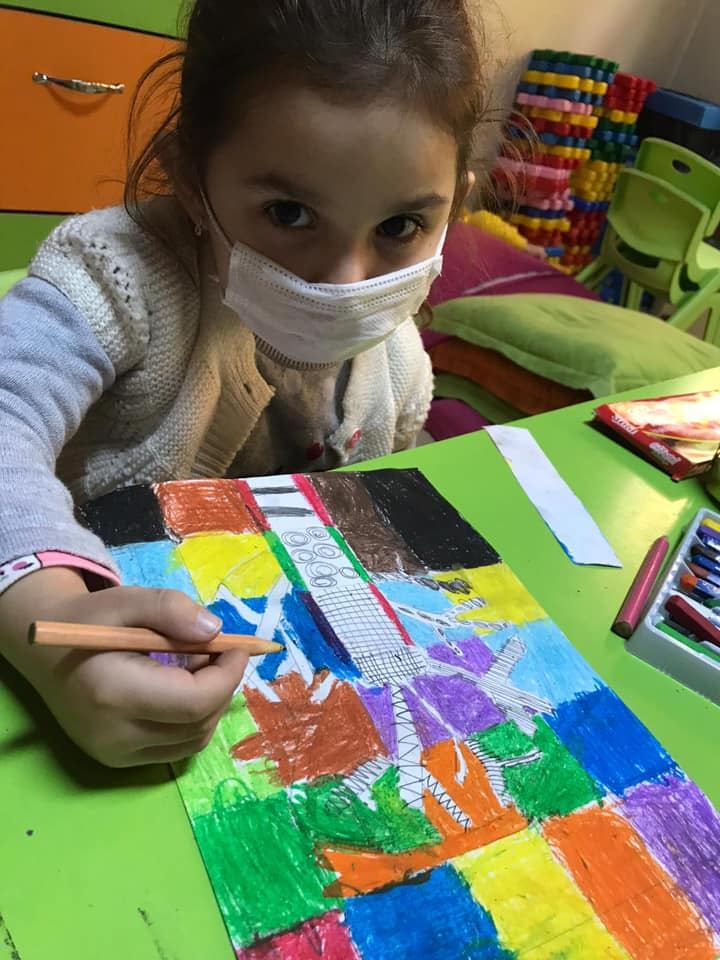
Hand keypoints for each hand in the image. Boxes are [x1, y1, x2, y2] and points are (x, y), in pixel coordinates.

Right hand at [0, 568, 247, 766]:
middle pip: (199, 723)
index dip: (227, 675)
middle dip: (223, 685)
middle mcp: (115, 734)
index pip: (194, 701)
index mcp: (114, 692)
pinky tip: (180, 690)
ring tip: (196, 667)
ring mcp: (116, 754)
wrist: (47, 656)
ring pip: (194, 739)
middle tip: (220, 651)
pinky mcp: (119, 761)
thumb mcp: (127, 600)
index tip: (237, 645)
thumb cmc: (89, 623)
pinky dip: (193, 720)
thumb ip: (170, 609)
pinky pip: (177, 747)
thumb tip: (215, 630)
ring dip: (211, 703)